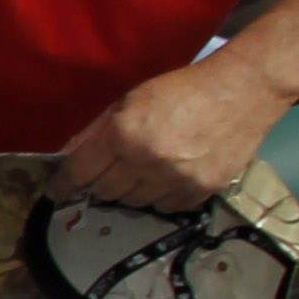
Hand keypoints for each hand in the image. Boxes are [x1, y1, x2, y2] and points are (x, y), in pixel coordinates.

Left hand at [51, 51, 293, 212]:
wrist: (242, 92)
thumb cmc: (182, 90)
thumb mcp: (130, 100)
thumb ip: (97, 130)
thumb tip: (68, 155)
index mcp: (124, 134)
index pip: (81, 171)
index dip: (64, 185)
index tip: (56, 193)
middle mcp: (146, 161)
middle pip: (106, 191)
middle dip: (100, 184)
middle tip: (110, 172)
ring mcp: (176, 178)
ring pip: (135, 203)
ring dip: (131, 191)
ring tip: (143, 172)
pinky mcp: (202, 190)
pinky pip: (166, 208)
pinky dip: (160, 198)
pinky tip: (167, 179)